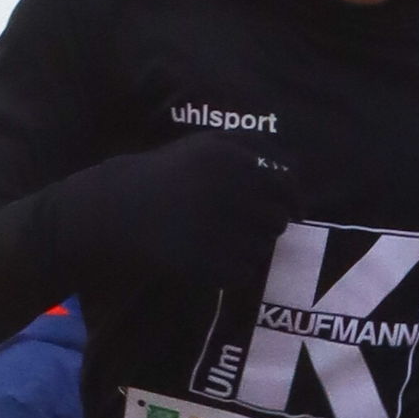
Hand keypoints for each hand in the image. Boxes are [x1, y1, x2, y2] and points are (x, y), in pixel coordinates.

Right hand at [43, 128, 291, 283]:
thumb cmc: (172, 172)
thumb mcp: (210, 144)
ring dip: (249, 246)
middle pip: (278, 220)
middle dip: (266, 223)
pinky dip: (232, 269)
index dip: (293, 200)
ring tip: (218, 236)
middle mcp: (228, 192)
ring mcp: (216, 229)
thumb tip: (298, 166)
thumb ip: (256, 147)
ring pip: (262, 249)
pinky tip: (208, 255)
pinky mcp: (204, 263)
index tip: (289, 209)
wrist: (120, 209)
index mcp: (233, 160)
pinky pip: (242, 273)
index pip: (288, 186)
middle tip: (240, 222)